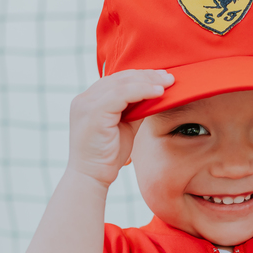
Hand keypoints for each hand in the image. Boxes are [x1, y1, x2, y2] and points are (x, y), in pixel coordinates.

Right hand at [67, 70, 173, 185]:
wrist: (92, 177)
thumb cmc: (107, 156)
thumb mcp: (124, 127)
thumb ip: (134, 110)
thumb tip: (153, 96)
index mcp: (89, 101)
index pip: (117, 80)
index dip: (140, 76)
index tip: (161, 77)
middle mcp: (84, 99)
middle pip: (120, 77)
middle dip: (147, 75)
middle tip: (169, 77)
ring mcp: (86, 104)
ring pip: (122, 83)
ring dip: (148, 81)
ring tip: (167, 83)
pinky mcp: (93, 112)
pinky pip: (122, 94)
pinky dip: (142, 91)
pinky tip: (158, 92)